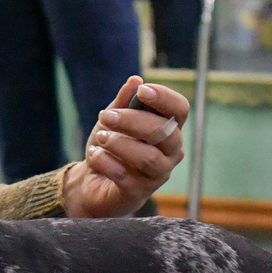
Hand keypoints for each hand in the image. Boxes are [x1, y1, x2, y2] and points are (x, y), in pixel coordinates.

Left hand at [60, 76, 188, 218]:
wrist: (91, 181)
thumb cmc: (110, 146)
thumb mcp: (113, 120)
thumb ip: (123, 101)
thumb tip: (135, 80)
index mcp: (169, 129)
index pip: (180, 109)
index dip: (165, 98)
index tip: (142, 91)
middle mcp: (170, 152)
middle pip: (165, 132)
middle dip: (133, 120)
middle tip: (105, 116)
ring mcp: (157, 175)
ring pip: (147, 157)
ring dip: (119, 143)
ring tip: (100, 137)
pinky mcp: (138, 192)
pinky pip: (124, 175)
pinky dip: (104, 161)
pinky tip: (93, 155)